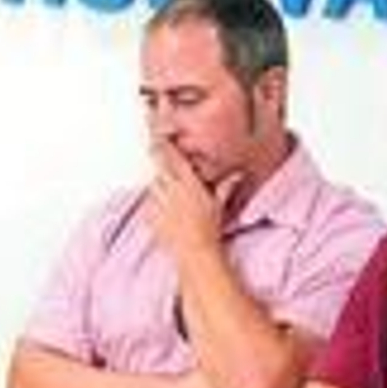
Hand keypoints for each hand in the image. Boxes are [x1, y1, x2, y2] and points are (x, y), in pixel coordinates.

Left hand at [145, 140, 241, 261]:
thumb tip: (237, 175)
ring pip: (153, 184)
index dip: (164, 146)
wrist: (194, 251)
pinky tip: (165, 210)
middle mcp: (173, 190)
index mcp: (189, 184)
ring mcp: (160, 202)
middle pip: (159, 167)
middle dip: (160, 163)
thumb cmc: (209, 229)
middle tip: (160, 160)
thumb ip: (225, 187)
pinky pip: (148, 202)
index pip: (174, 158)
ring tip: (169, 195)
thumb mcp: (218, 205)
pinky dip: (153, 202)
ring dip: (158, 185)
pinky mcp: (150, 215)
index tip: (158, 136)